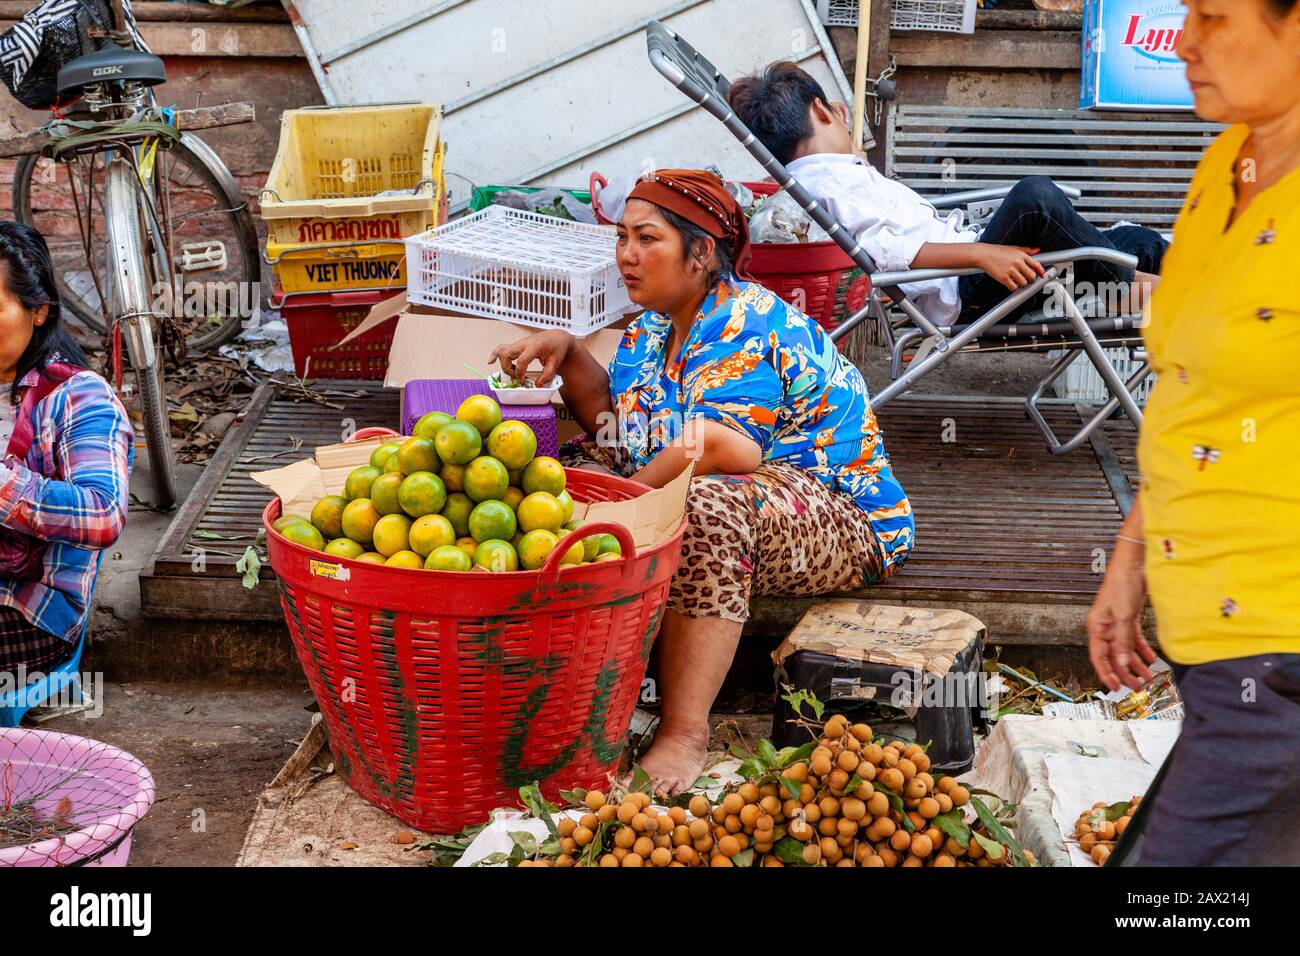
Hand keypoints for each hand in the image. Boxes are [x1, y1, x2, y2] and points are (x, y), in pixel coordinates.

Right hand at [489, 330, 573, 385]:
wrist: (557, 337)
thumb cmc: (557, 348)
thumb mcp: (555, 363)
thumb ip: (547, 375)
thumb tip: (537, 385)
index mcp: (534, 347)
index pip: (521, 360)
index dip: (520, 373)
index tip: (522, 381)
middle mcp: (524, 343)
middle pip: (506, 355)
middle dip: (508, 369)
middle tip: (517, 377)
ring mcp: (519, 343)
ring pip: (502, 351)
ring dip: (503, 364)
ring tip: (512, 373)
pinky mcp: (517, 345)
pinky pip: (502, 348)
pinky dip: (495, 354)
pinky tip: (490, 361)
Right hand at [976, 243, 1045, 290]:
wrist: (983, 254)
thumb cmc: (996, 251)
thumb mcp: (1013, 248)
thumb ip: (1026, 250)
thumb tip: (1037, 250)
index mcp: (1021, 255)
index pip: (1036, 265)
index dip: (1041, 272)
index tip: (1042, 275)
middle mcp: (1017, 263)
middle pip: (1031, 276)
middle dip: (1030, 279)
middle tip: (1027, 279)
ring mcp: (1011, 271)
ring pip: (1023, 283)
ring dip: (1022, 284)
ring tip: (1018, 282)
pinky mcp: (1004, 278)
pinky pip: (1014, 287)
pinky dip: (1013, 288)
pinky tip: (1011, 284)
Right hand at [1086, 556, 1156, 691]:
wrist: (1133, 564)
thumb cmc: (1122, 584)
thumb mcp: (1124, 616)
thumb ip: (1123, 640)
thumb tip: (1122, 662)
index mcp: (1097, 627)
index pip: (1099, 656)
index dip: (1106, 673)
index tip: (1116, 687)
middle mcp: (1105, 627)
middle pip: (1113, 656)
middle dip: (1125, 672)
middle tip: (1136, 686)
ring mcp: (1117, 623)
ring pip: (1124, 649)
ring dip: (1135, 663)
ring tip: (1147, 676)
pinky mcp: (1128, 618)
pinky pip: (1134, 639)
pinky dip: (1141, 649)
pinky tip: (1150, 658)